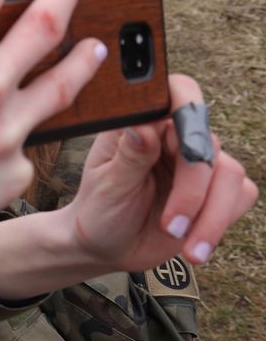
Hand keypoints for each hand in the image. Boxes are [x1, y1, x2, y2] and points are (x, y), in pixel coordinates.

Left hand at [63, 75, 256, 268]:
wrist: (105, 245)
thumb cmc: (99, 208)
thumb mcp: (107, 184)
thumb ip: (129, 156)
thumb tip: (143, 126)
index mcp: (144, 123)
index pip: (178, 94)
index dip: (188, 110)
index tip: (183, 146)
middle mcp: (175, 138)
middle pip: (207, 143)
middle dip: (193, 190)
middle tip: (169, 226)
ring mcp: (199, 164)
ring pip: (230, 173)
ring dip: (211, 215)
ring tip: (184, 246)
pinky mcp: (217, 191)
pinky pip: (241, 195)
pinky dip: (221, 223)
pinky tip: (194, 246)